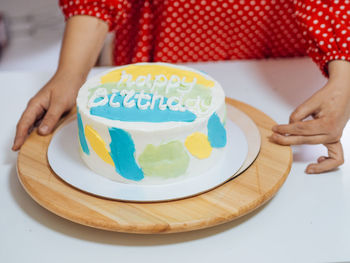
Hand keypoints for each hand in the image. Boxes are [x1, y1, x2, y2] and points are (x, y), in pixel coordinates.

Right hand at [11, 15, 108, 150]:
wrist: (74, 76)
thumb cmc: (66, 86)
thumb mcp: (59, 103)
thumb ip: (51, 118)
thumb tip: (41, 132)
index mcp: (35, 105)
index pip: (24, 123)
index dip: (19, 136)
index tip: (16, 147)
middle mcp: (37, 107)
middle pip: (27, 125)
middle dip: (23, 138)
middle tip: (21, 151)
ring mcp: (44, 109)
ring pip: (35, 125)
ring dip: (32, 135)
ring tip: (30, 148)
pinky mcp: (52, 110)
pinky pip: (44, 123)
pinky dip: (42, 130)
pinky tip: (45, 138)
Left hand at [270, 60, 349, 173]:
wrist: (344, 93)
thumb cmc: (330, 96)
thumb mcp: (312, 101)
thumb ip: (298, 115)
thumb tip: (288, 126)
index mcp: (328, 124)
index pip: (301, 129)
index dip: (285, 129)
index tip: (275, 128)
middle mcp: (333, 133)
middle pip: (304, 140)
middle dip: (286, 139)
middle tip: (274, 137)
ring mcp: (335, 138)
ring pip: (314, 148)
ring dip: (300, 149)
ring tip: (285, 146)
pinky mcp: (334, 140)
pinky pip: (335, 158)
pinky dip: (325, 164)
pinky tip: (315, 162)